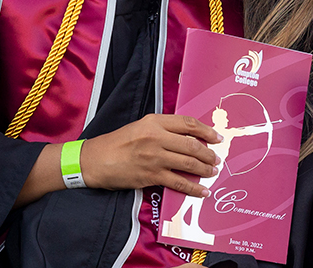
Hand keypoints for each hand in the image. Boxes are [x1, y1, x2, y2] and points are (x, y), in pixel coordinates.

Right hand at [82, 114, 222, 197]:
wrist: (96, 160)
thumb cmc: (118, 142)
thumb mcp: (141, 126)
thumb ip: (163, 128)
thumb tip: (188, 136)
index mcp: (154, 121)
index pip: (188, 123)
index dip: (206, 130)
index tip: (217, 137)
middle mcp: (156, 137)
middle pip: (191, 145)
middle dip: (208, 153)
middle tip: (217, 158)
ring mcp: (154, 158)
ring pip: (188, 163)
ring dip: (204, 169)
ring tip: (213, 172)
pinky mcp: (150, 176)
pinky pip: (178, 183)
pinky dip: (193, 188)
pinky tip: (202, 191)